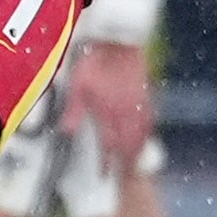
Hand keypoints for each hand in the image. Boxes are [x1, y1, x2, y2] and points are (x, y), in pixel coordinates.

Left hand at [59, 40, 152, 185]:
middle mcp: (126, 113)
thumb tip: (67, 132)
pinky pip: (150, 120)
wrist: (119, 40)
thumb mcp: (78, 83)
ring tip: (135, 162)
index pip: (108, 145)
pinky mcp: (146, 95)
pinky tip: (145, 135)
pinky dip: (147, 133)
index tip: (104, 175)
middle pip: (129, 145)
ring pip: (142, 135)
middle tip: (123, 175)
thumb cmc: (95, 60)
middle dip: (126, 163)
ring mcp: (139, 104)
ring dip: (138, 151)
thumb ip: (74, 109)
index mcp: (109, 112)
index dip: (106, 162)